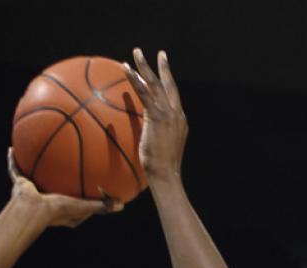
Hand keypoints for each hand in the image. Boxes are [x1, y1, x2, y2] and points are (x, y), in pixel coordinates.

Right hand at [7, 149, 121, 227]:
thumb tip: (121, 205)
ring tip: (36, 149)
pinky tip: (12, 148)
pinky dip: (13, 160)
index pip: (72, 201)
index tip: (86, 184)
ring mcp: (31, 192)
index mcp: (60, 210)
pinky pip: (15, 169)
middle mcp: (44, 201)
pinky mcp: (20, 185)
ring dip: (33, 164)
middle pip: (52, 185)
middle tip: (63, 163)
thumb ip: (101, 205)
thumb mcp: (83, 206)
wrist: (33, 210)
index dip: (78, 194)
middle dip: (56, 176)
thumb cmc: (57, 210)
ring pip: (32, 175)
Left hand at [123, 49, 186, 183]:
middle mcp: (176, 114)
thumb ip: (158, 137)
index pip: (173, 97)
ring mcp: (168, 114)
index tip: (166, 72)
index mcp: (180, 121)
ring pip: (156, 84)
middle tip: (160, 54)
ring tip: (137, 53)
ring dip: (145, 67)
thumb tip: (149, 137)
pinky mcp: (157, 117)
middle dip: (164, 67)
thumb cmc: (162, 169)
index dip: (169, 83)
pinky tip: (127, 70)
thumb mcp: (162, 149)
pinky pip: (144, 93)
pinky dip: (135, 80)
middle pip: (169, 85)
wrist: (166, 175)